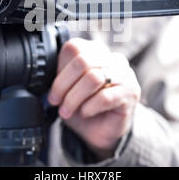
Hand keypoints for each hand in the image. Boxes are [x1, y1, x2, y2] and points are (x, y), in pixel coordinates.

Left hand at [48, 38, 140, 159]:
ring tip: (68, 111)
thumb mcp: (67, 89)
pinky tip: (86, 112)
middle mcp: (112, 58)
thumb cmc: (84, 106)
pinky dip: (90, 107)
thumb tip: (47, 74)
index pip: (75, 48)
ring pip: (94, 78)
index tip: (53, 93)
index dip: (59, 72)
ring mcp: (124, 74)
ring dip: (74, 98)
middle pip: (83, 62)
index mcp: (95, 51)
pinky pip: (105, 97)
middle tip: (57, 103)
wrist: (101, 131)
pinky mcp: (131, 92)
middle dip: (64, 86)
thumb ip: (60, 76)